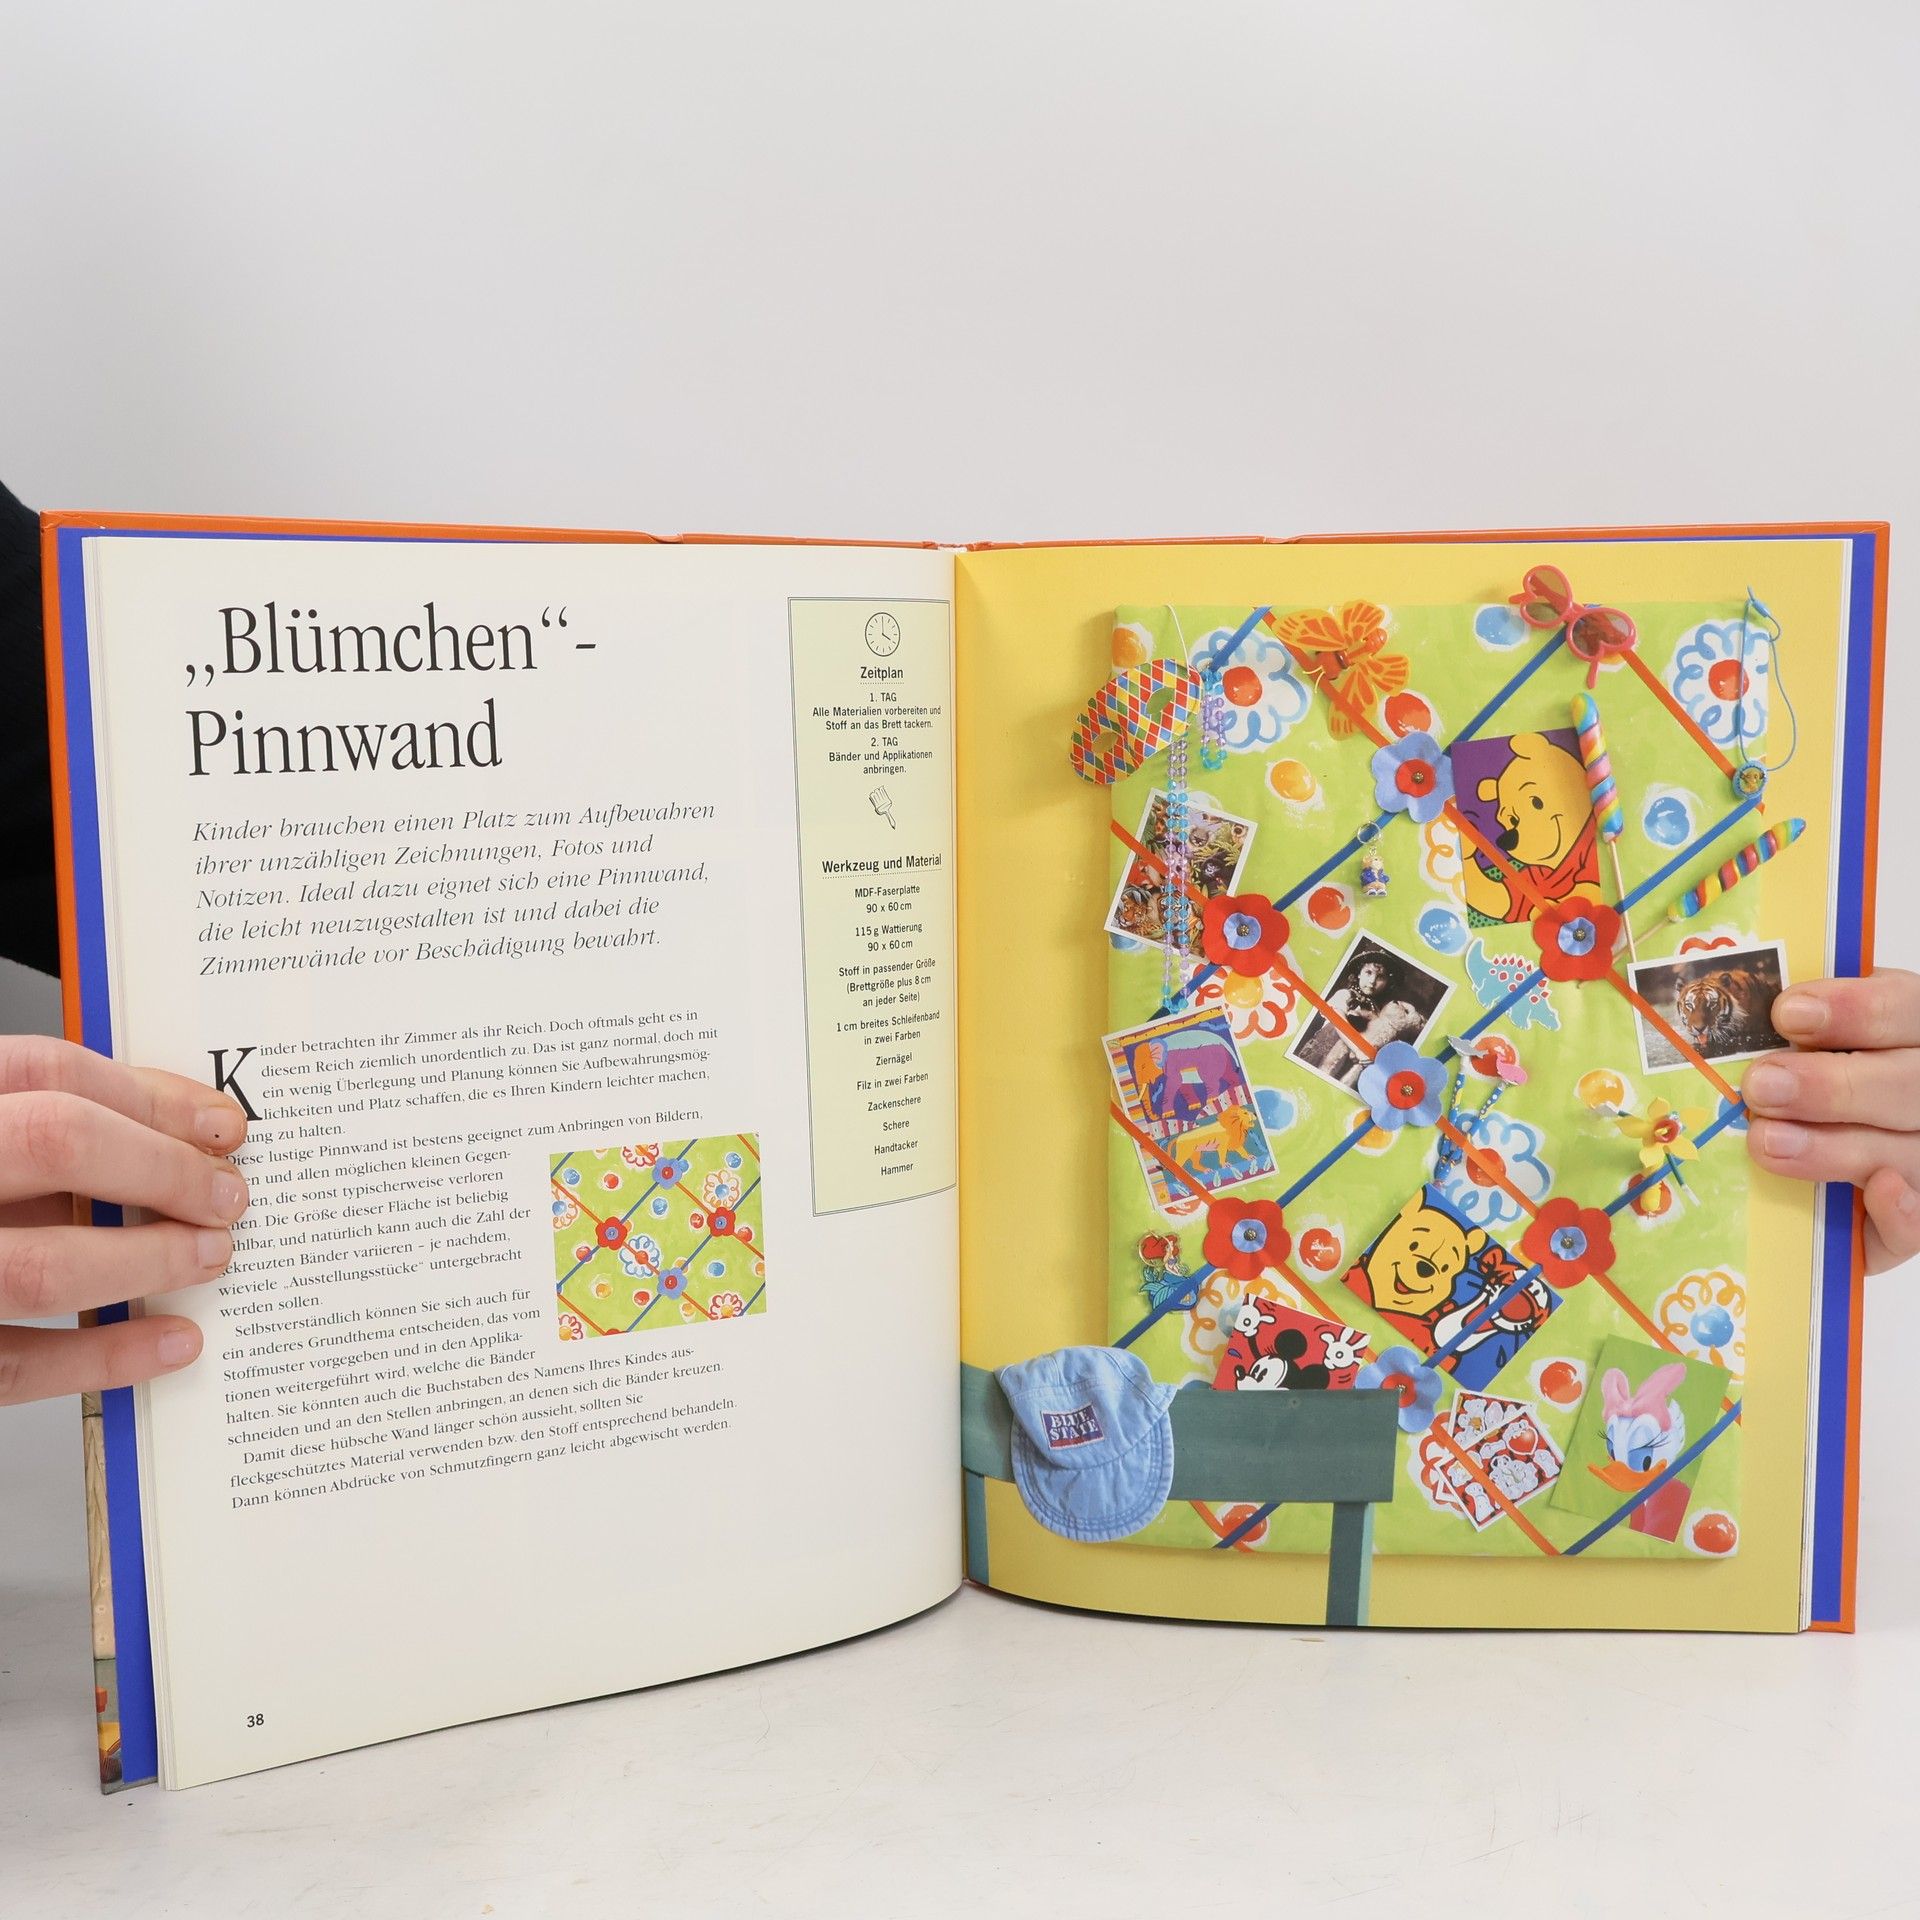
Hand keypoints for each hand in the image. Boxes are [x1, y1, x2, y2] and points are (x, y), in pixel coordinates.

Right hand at [1, 1036, 248, 1405]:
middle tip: (228, 1196)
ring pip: (39, 1265)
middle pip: (55, 1143)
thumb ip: (38, 1127)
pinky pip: (13, 1365)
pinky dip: (105, 1355)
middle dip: (162, 1169)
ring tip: (210, 1256)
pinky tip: (171, 1340)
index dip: (150, 1095)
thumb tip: (180, 1126)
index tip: (221, 1124)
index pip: (45, 1072)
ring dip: (147, 1261)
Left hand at [1743, 971, 1919, 1273]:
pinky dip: (1905, 1211)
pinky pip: (1919, 1224)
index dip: (1853, 1009)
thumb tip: (1751, 1019)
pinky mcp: (1917, 1214)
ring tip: (1769, 1142)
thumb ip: (1800, 1032)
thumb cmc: (1811, 1084)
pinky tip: (1880, 1190)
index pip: (1903, 1009)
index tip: (1787, 1014)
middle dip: (1830, 1086)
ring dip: (1837, 1148)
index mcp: (1911, 1032)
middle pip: (1907, 1084)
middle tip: (1761, 1086)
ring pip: (1908, 1151)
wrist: (1845, 1159)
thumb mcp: (1813, 1044)